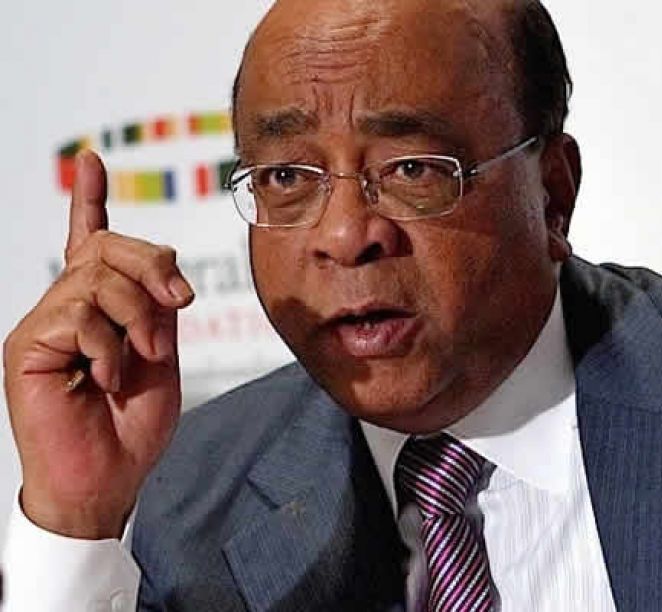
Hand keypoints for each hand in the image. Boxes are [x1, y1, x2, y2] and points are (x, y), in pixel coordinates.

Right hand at [3, 150, 193, 538]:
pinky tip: (107, 376)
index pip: (89, 243)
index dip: (91, 201)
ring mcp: (43, 324)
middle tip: (177, 305)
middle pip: (107, 247)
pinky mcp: (27, 344)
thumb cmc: (131, 425)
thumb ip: (155, 308)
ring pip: (96, 276)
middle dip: (154, 266)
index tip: (94, 161)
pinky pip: (78, 313)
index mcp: (97, 309)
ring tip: (140, 356)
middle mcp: (64, 308)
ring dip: (136, 315)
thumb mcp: (160, 355)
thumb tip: (158, 271)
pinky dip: (108, 344)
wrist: (108, 480)